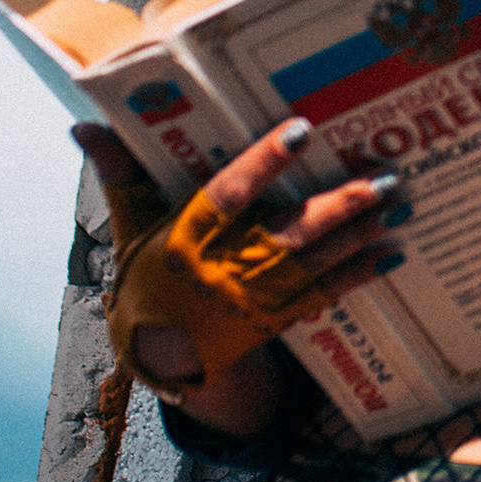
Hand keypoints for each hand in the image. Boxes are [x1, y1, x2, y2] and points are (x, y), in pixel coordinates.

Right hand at [71, 121, 408, 405]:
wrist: (160, 356)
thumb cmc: (146, 276)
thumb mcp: (130, 226)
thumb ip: (121, 174)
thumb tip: (83, 125)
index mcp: (185, 239)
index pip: (227, 196)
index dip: (263, 163)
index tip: (301, 129)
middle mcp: (221, 271)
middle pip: (286, 235)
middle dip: (336, 207)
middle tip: (382, 178)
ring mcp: (250, 300)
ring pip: (311, 264)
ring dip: (358, 237)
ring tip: (397, 206)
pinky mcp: (273, 321)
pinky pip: (321, 296)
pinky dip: (357, 276)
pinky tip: (391, 253)